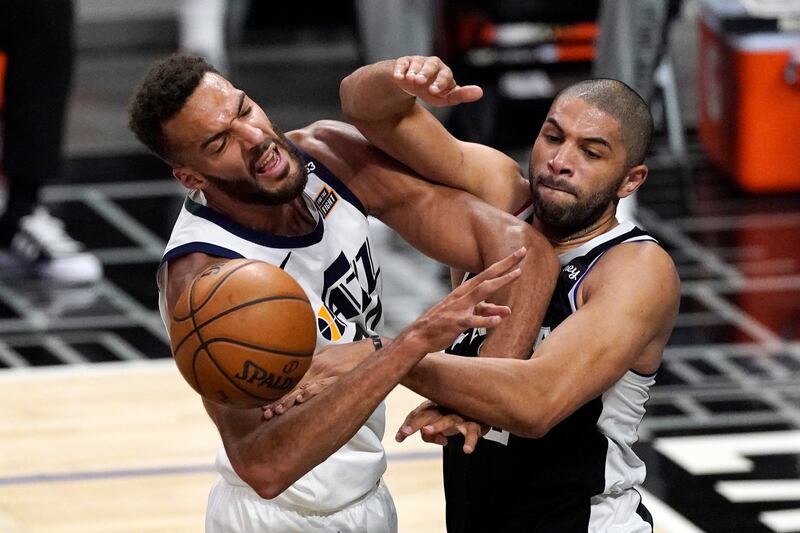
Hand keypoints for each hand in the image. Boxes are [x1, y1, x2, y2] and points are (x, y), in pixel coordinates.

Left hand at [263, 340, 376, 418]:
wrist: (372, 350)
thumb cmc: (349, 354)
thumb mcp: (328, 353)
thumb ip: (314, 362)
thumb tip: (299, 372)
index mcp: (313, 361)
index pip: (290, 378)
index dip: (276, 391)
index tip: (262, 402)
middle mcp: (317, 366)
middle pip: (293, 385)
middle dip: (277, 400)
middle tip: (264, 412)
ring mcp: (327, 373)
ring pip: (303, 388)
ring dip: (289, 402)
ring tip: (276, 412)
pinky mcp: (338, 378)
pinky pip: (321, 387)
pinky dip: (310, 394)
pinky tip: (301, 401)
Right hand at [393, 56, 483, 106]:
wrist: (411, 85)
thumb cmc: (431, 91)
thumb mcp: (445, 97)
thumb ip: (461, 95)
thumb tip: (480, 92)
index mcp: (444, 72)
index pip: (445, 75)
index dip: (439, 82)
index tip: (433, 91)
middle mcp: (432, 64)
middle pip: (431, 66)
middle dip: (426, 73)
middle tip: (420, 82)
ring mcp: (417, 62)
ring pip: (416, 64)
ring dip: (413, 71)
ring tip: (410, 80)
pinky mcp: (403, 63)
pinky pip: (402, 64)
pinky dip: (400, 70)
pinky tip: (398, 77)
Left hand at [396, 401, 488, 453]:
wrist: (479, 409)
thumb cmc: (453, 416)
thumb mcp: (438, 423)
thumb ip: (428, 433)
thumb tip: (425, 435)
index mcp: (432, 408)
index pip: (416, 415)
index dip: (407, 425)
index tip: (400, 438)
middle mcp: (444, 409)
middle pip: (427, 414)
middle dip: (416, 423)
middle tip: (406, 432)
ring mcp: (459, 416)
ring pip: (447, 419)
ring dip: (437, 426)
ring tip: (427, 432)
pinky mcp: (474, 424)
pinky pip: (471, 433)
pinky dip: (470, 441)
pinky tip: (467, 450)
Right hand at [403, 247, 525, 353]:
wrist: (420, 336)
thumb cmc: (443, 323)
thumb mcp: (467, 314)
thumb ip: (487, 311)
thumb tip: (507, 310)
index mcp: (465, 291)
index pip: (488, 273)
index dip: (504, 263)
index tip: (520, 252)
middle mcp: (463, 295)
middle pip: (487, 276)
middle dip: (505, 264)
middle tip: (522, 251)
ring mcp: (459, 308)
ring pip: (482, 292)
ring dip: (500, 282)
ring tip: (517, 274)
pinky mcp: (456, 322)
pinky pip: (472, 320)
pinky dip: (485, 319)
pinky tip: (498, 320)